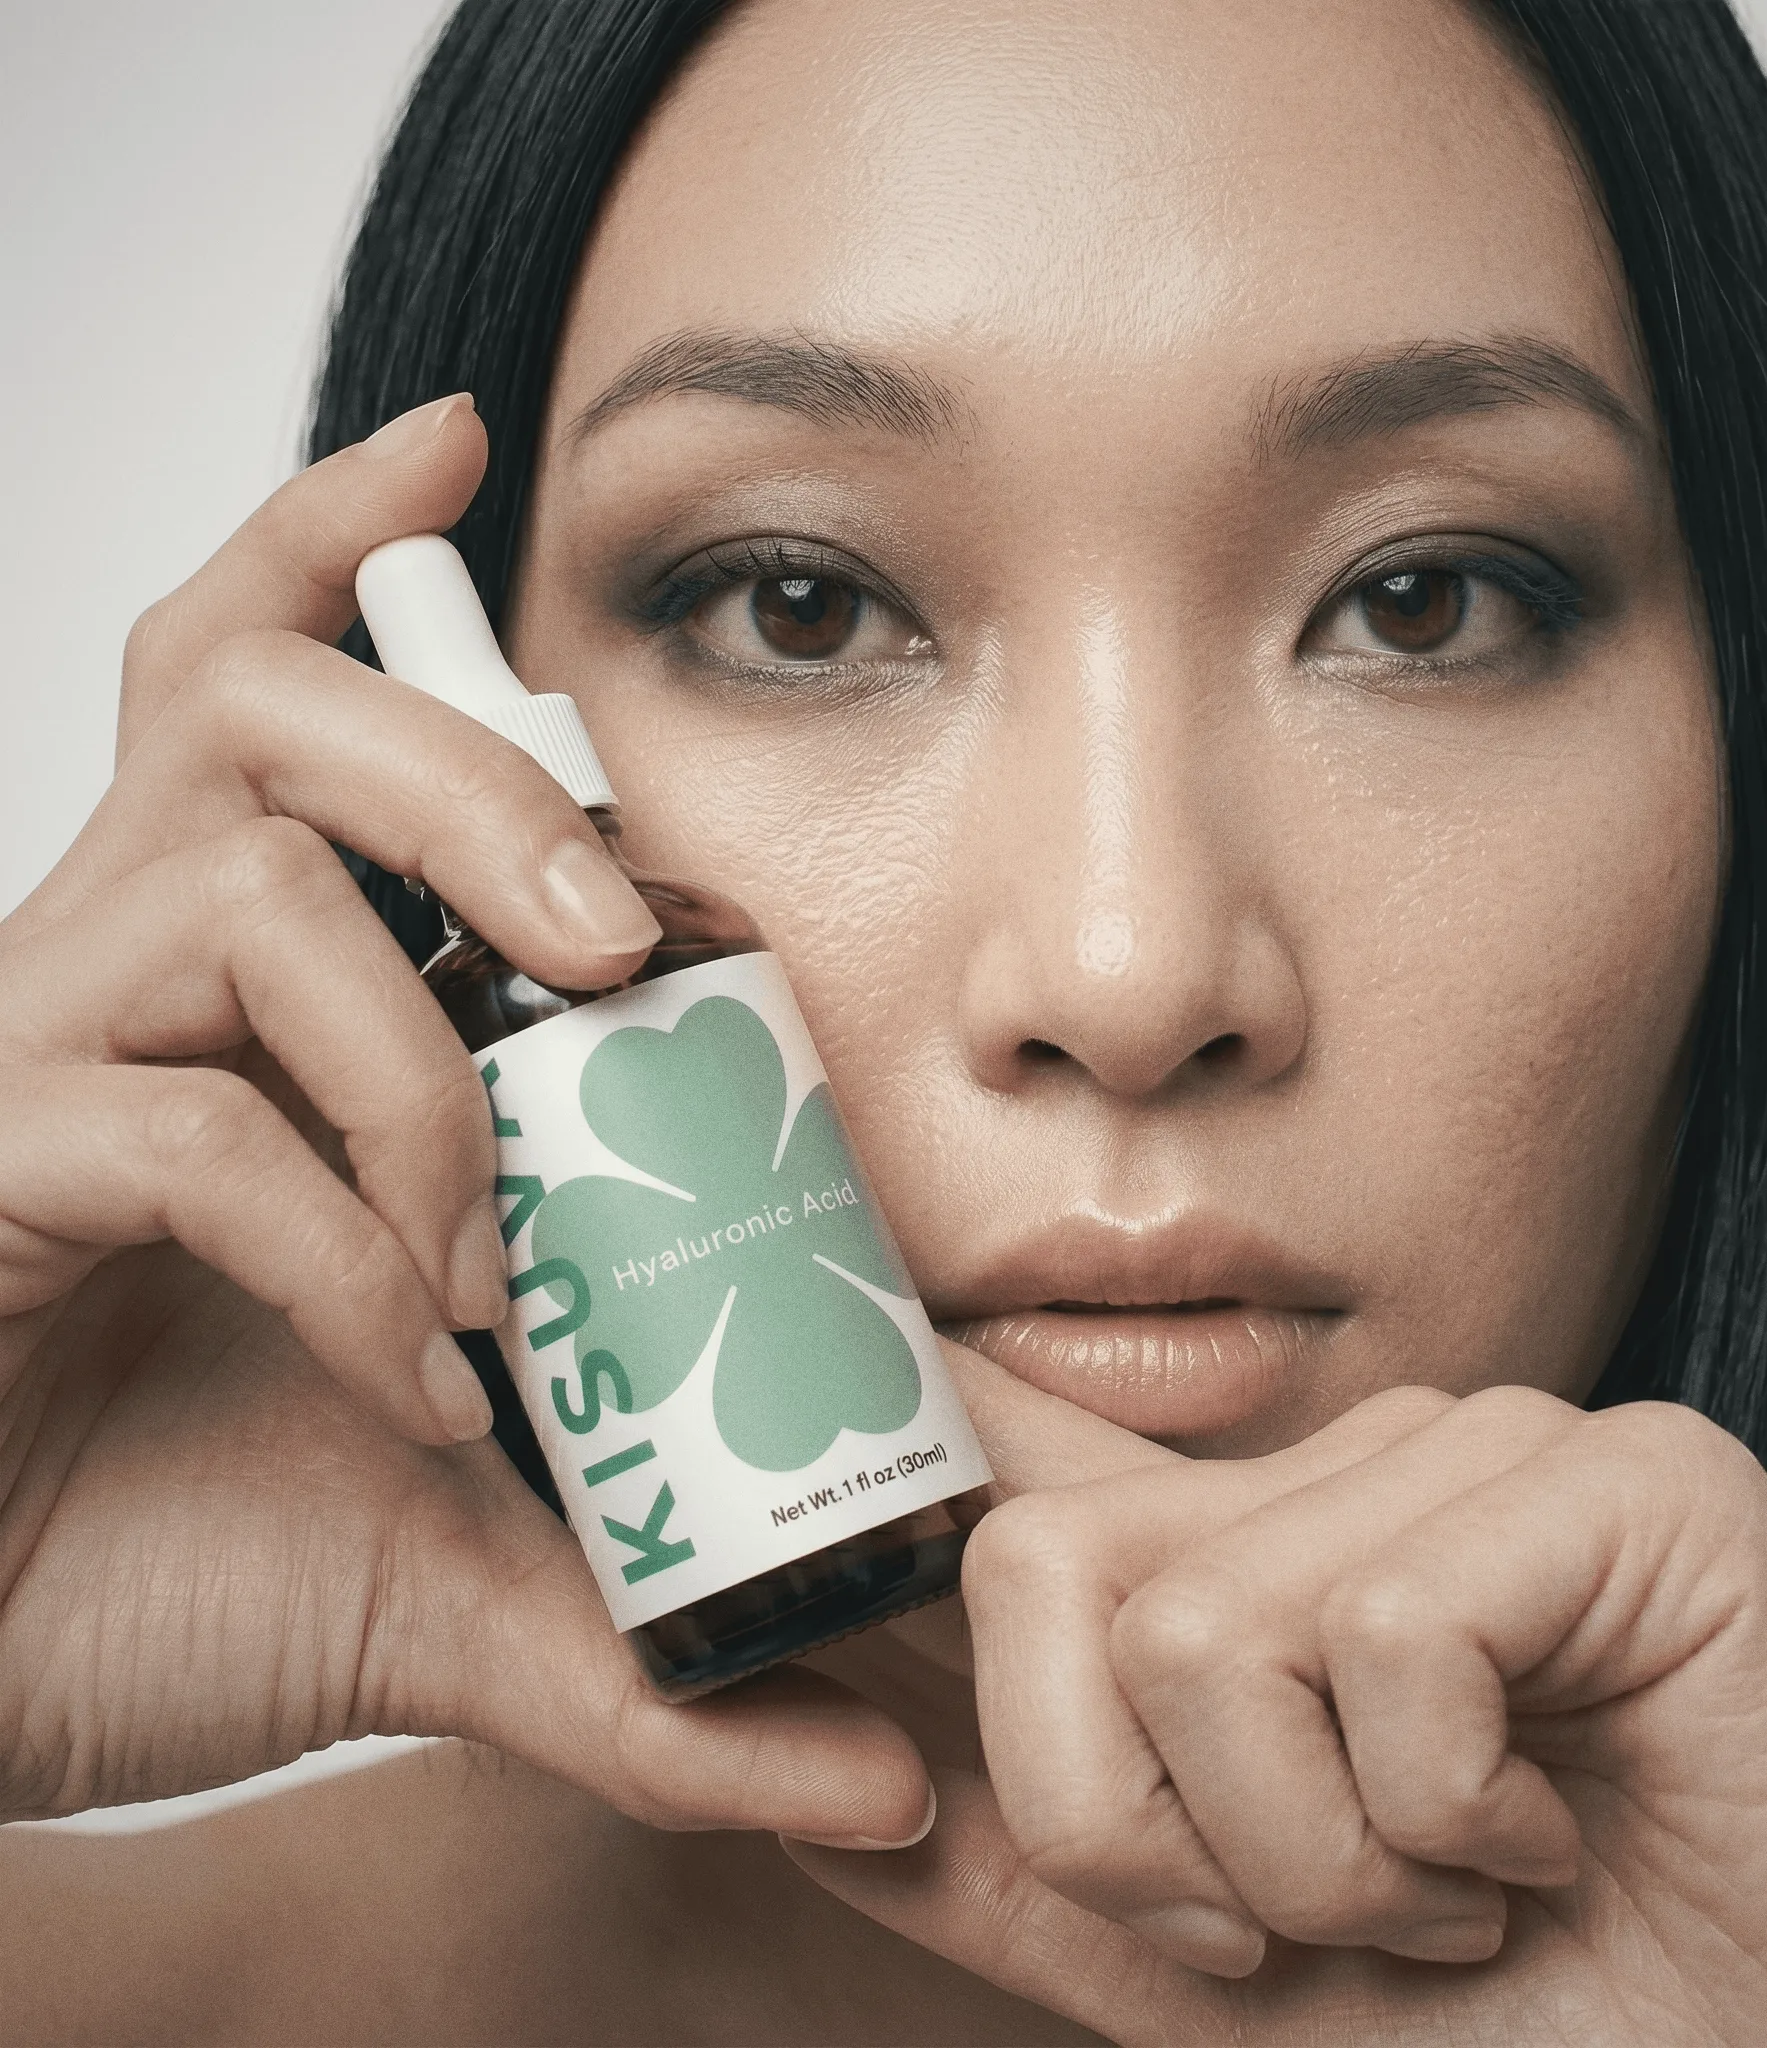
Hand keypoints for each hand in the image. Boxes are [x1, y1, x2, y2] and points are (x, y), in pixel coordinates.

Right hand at [0, 396, 931, 1847]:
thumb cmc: (204, 1549)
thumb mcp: (483, 1564)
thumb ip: (675, 1639)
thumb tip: (903, 1775)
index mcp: (253, 975)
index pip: (261, 669)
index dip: (336, 533)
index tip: (462, 437)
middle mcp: (138, 962)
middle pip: (262, 702)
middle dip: (469, 782)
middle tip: (615, 937)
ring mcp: (45, 1054)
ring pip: (241, 891)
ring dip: (425, 1074)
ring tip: (504, 1264)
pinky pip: (183, 1127)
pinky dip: (338, 1246)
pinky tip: (410, 1384)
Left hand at [790, 1349, 1766, 2044]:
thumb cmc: (1546, 2017)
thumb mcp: (1242, 1987)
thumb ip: (1052, 1888)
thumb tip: (842, 1808)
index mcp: (1243, 1558)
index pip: (1012, 1477)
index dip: (876, 1476)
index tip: (743, 1525)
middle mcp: (1336, 1468)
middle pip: (1040, 1573)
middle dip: (1126, 1831)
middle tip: (1297, 1923)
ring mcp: (1470, 1449)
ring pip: (1208, 1631)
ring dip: (1320, 1862)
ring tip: (1462, 1880)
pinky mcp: (1609, 1475)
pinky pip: (1386, 1640)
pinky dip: (1445, 1814)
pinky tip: (1554, 1828)